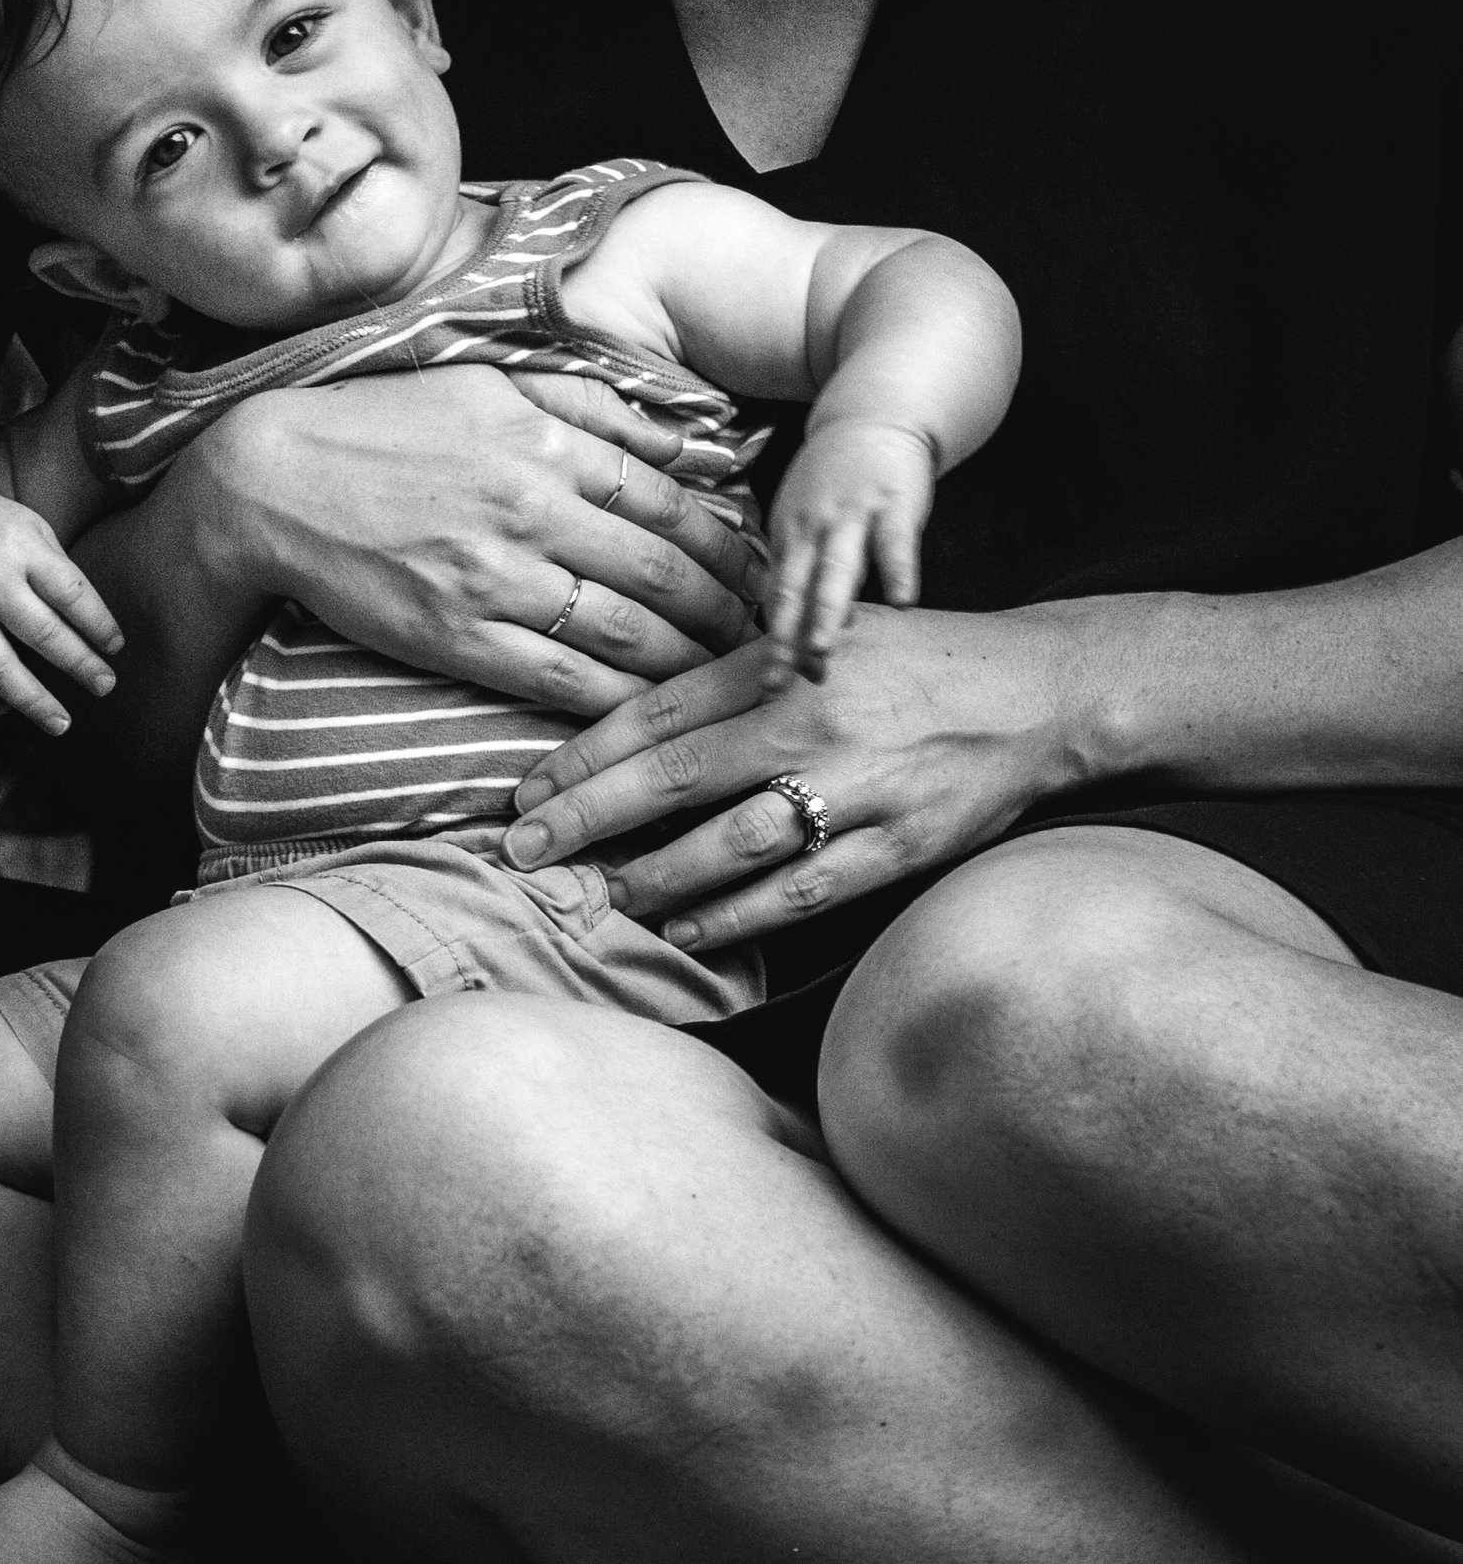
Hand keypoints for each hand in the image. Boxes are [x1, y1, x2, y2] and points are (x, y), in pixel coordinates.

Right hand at [0, 486, 122, 735]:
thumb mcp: (28, 527)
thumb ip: (57, 570)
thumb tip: (93, 629)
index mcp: (19, 547)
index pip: (71, 593)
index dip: (98, 625)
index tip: (115, 647)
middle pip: (42, 634)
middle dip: (80, 665)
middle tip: (105, 685)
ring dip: (35, 702)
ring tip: (62, 723)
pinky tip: (4, 708)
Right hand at [204, 367, 758, 718]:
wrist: (273, 484)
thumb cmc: (382, 425)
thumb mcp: (490, 385)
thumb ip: (592, 407)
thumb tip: (687, 435)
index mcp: (544, 443)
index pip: (671, 500)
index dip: (732, 545)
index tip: (765, 571)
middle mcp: (531, 509)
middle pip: (665, 573)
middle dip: (730, 612)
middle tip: (768, 636)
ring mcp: (493, 578)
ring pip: (625, 632)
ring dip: (688, 663)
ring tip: (726, 680)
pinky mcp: (455, 635)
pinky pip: (557, 679)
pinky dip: (614, 700)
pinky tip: (648, 714)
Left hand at [505, 603, 1090, 950]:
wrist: (1040, 691)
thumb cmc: (911, 660)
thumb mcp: (818, 631)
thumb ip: (733, 659)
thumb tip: (630, 685)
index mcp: (778, 665)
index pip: (654, 715)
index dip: (579, 758)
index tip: (525, 793)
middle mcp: (808, 723)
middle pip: (672, 779)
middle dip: (585, 820)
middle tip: (523, 853)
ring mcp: (856, 789)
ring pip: (730, 843)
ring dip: (654, 877)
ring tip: (600, 896)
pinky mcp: (899, 846)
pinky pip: (801, 892)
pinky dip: (737, 916)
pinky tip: (686, 931)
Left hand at [762, 420, 935, 689]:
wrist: (872, 418)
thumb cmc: (836, 482)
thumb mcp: (810, 524)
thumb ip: (810, 576)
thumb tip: (823, 633)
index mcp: (788, 538)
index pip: (777, 598)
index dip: (774, 641)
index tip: (769, 685)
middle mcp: (812, 530)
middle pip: (795, 590)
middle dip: (785, 637)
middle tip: (777, 683)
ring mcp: (851, 516)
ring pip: (835, 570)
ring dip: (827, 610)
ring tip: (823, 649)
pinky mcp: (895, 503)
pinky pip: (896, 542)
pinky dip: (899, 572)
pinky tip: (903, 604)